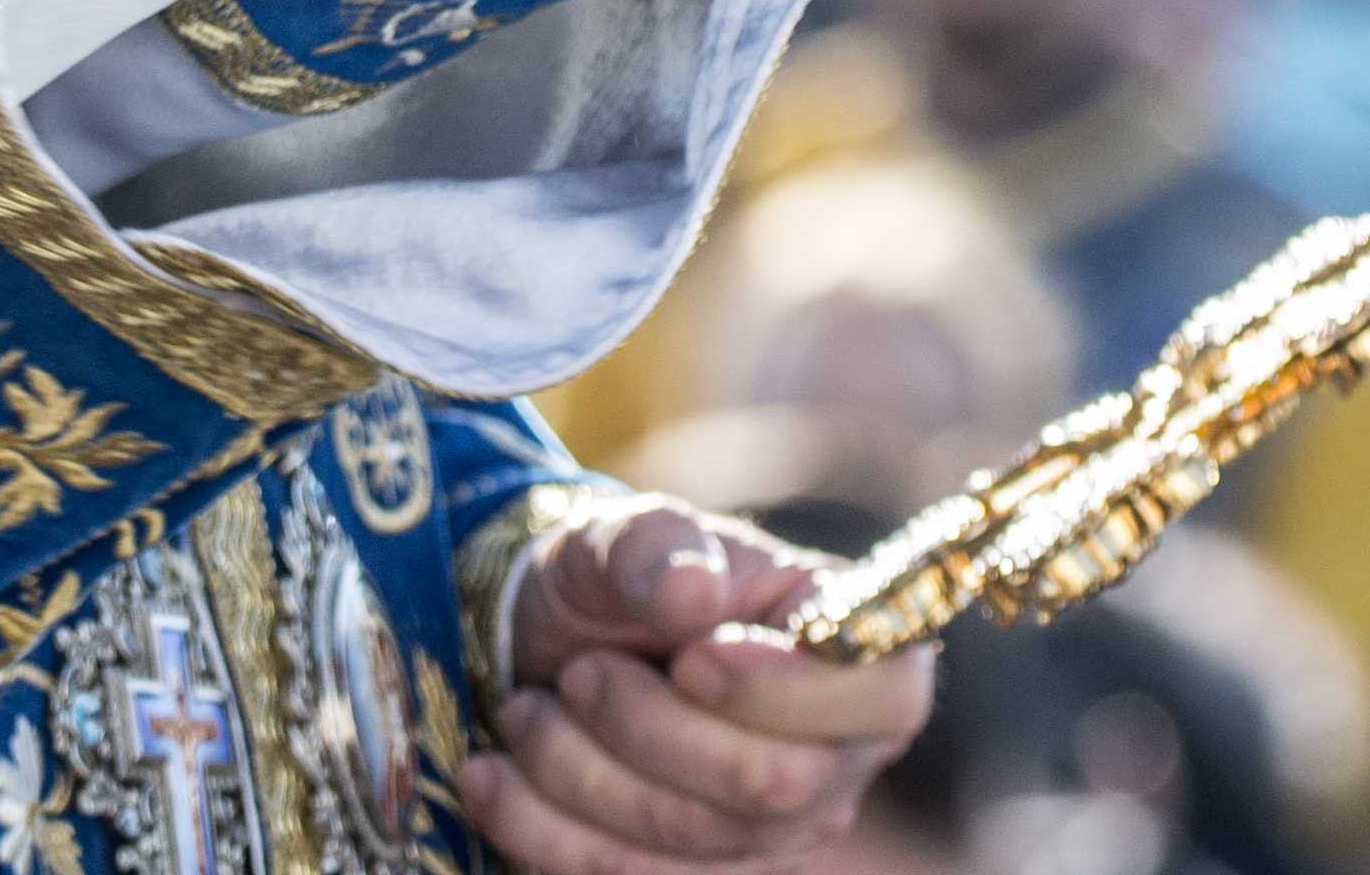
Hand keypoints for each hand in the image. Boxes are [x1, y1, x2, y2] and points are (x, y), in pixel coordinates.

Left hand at [468, 499, 927, 874]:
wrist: (553, 644)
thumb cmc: (620, 578)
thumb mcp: (623, 533)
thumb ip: (656, 547)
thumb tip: (694, 591)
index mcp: (854, 650)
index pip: (880, 693)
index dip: (785, 689)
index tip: (691, 657)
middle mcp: (837, 756)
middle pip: (772, 783)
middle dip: (648, 727)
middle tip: (578, 673)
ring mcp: (774, 833)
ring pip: (689, 837)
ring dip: (578, 769)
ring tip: (523, 709)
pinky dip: (542, 827)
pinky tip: (489, 777)